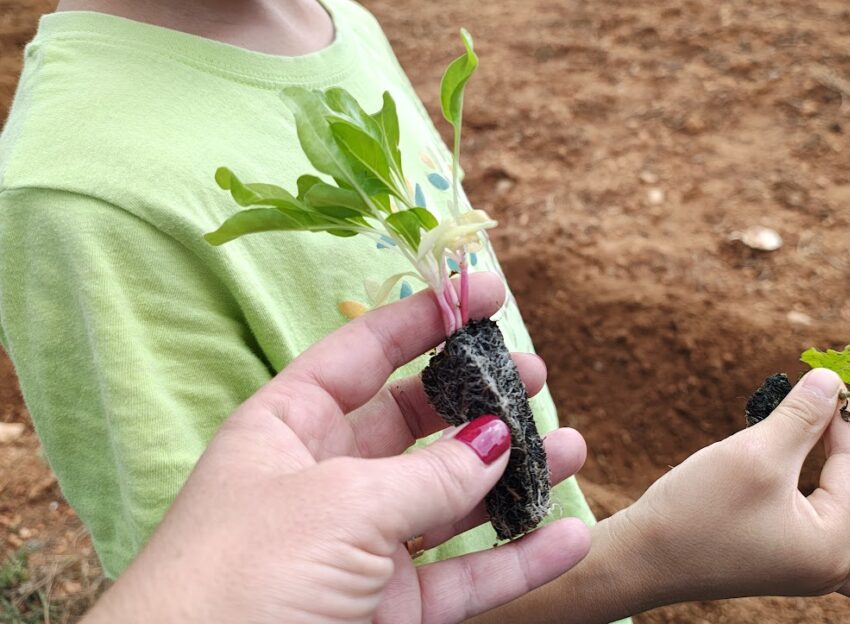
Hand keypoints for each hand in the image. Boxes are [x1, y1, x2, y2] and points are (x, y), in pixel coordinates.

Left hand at [83, 273, 590, 623]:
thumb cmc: (241, 583)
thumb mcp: (339, 506)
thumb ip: (427, 475)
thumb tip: (494, 440)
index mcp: (288, 429)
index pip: (363, 354)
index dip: (423, 319)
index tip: (483, 295)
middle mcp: (326, 481)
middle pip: (416, 423)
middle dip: (477, 396)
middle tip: (534, 374)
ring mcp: (360, 548)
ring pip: (451, 500)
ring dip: (513, 476)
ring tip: (570, 447)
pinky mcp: (389, 610)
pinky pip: (466, 576)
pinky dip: (519, 559)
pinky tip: (570, 536)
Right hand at [625, 369, 849, 606]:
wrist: (643, 558)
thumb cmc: (694, 510)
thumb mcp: (753, 454)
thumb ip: (801, 415)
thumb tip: (834, 378)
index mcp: (833, 549)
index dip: (844, 421)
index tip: (821, 388)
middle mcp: (833, 568)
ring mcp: (814, 571)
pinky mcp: (792, 563)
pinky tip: (824, 477)